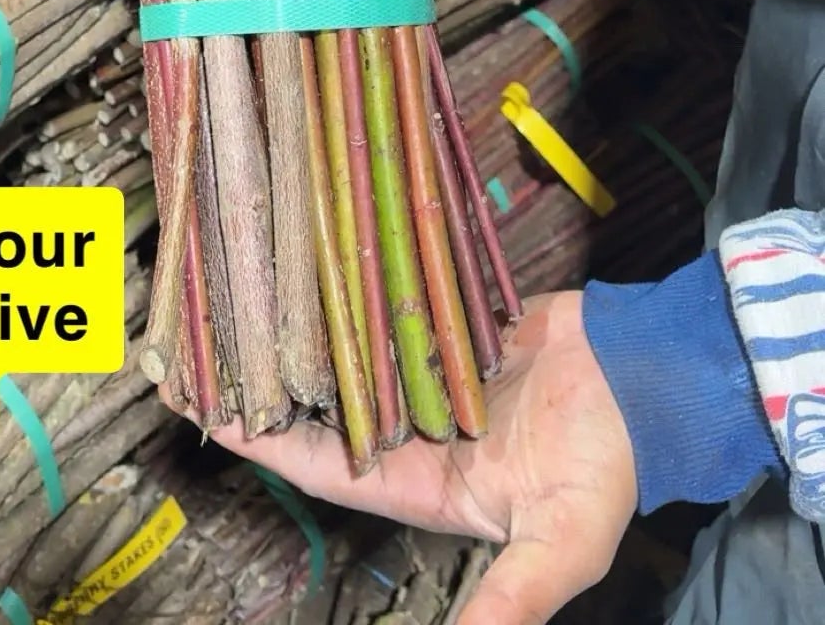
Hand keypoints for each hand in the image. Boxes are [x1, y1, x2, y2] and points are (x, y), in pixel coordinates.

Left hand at [205, 293, 636, 624]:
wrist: (657, 381)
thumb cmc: (611, 467)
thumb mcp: (561, 545)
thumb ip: (510, 602)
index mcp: (425, 486)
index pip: (322, 467)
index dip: (264, 445)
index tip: (207, 416)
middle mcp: (415, 431)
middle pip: (318, 405)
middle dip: (264, 382)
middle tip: (199, 346)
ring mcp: (428, 373)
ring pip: (342, 348)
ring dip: (296, 330)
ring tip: (235, 299)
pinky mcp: (445, 323)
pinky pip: (381, 303)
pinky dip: (345, 289)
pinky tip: (306, 266)